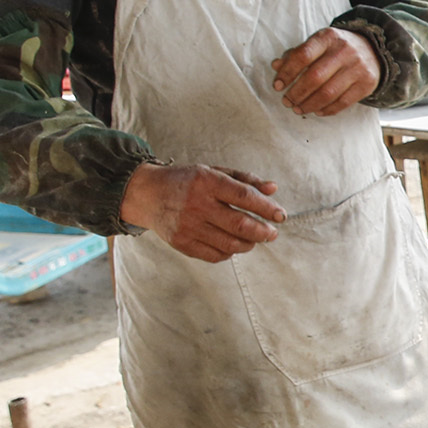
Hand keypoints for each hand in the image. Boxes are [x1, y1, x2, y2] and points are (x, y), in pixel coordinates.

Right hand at [120, 163, 283, 263]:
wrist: (147, 195)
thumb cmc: (186, 181)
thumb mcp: (214, 172)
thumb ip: (245, 180)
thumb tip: (273, 189)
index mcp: (206, 181)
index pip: (244, 196)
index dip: (267, 208)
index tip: (281, 216)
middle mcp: (196, 204)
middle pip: (240, 224)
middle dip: (263, 232)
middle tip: (272, 233)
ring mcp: (187, 226)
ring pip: (230, 244)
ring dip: (249, 244)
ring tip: (254, 239)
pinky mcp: (181, 243)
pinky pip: (215, 255)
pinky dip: (230, 253)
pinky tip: (233, 245)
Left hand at [271, 27, 379, 115]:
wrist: (373, 49)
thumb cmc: (337, 49)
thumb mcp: (318, 44)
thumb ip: (296, 54)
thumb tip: (276, 66)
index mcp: (327, 37)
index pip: (303, 56)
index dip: (287, 73)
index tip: (278, 86)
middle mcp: (344, 51)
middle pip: (315, 77)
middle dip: (297, 93)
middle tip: (287, 102)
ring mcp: (357, 68)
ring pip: (328, 93)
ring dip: (310, 105)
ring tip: (299, 109)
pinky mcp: (367, 83)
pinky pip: (343, 102)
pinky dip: (327, 110)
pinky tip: (317, 111)